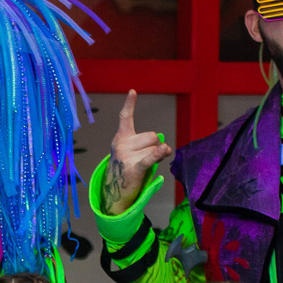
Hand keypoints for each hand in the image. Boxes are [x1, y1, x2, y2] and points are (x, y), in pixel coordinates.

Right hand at [102, 90, 173, 214]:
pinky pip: (150, 158)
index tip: (133, 91)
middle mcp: (122, 144)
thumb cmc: (128, 168)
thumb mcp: (134, 152)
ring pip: (155, 148)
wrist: (115, 191)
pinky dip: (158, 154)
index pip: (125, 117)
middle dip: (156, 145)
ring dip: (159, 156)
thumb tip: (166, 148)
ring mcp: (126, 156)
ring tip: (149, 165)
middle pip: (152, 136)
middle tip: (151, 157)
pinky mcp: (134, 168)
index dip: (130, 104)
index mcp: (121, 137)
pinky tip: (165, 150)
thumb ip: (151, 146)